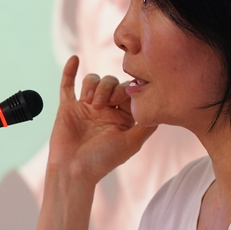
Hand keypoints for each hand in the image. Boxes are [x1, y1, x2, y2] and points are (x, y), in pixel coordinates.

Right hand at [48, 56, 155, 185]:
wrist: (73, 170)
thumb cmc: (103, 160)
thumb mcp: (131, 143)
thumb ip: (147, 126)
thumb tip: (162, 109)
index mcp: (121, 117)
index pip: (127, 90)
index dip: (126, 89)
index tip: (121, 101)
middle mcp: (105, 109)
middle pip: (110, 82)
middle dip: (108, 88)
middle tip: (103, 104)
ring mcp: (85, 106)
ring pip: (92, 80)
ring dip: (93, 86)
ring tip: (90, 103)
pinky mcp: (68, 107)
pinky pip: (68, 84)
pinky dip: (70, 70)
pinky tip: (75, 59)